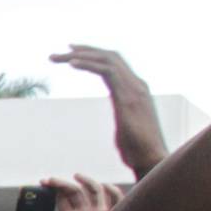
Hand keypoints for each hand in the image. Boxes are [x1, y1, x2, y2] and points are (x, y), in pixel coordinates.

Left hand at [52, 43, 169, 172]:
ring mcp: (135, 89)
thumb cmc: (137, 149)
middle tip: (58, 54)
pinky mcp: (128, 98)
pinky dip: (89, 64)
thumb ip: (123, 113)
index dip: (93, 55)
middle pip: (110, 56)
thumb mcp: (127, 124)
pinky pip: (108, 72)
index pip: (114, 63)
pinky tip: (72, 64)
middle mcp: (137, 84)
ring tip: (58, 58)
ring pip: (108, 60)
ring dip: (81, 56)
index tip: (71, 55)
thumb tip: (122, 116)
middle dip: (84, 51)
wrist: (151, 160)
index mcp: (136, 89)